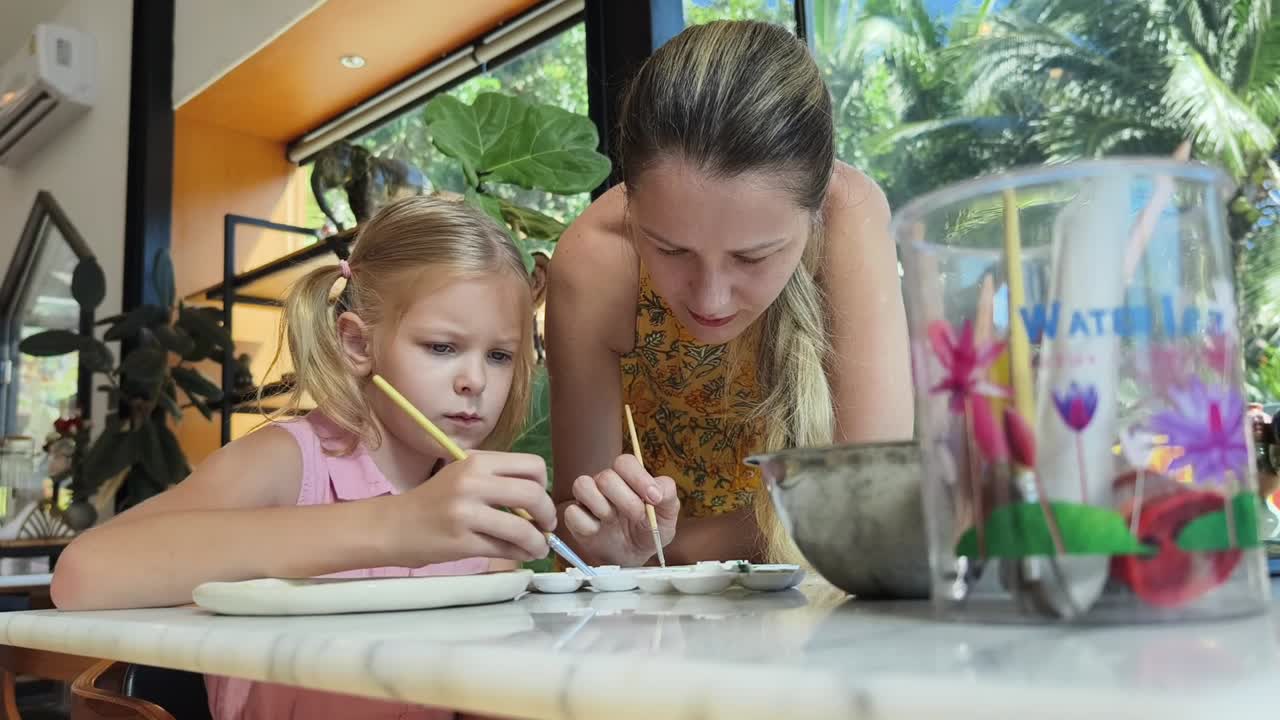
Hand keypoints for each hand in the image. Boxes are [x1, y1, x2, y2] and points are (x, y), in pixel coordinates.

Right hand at [386, 451, 555, 566]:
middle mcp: (472, 483)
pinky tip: (520, 554)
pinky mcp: (461, 542)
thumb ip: (497, 479)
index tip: (539, 499)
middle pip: (533, 494)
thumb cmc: (433, 501)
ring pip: (522, 528)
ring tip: (537, 547)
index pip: (532, 465)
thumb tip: (538, 499)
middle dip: (547, 514)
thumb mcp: (462, 475)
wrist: (393, 526)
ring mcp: (466, 514)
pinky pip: (504, 550)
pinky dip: (520, 554)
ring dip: (537, 542)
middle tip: (546, 526)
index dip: (544, 484)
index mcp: (476, 462)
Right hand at [562, 454, 678, 566]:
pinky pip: (572, 512)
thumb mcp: (667, 515)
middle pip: (606, 477)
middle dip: (626, 500)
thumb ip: (668, 495)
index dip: (638, 477)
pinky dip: (587, 524)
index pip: (625, 462)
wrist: (633, 557)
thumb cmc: (649, 531)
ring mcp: (587, 499)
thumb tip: (657, 491)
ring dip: (602, 507)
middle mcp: (605, 482)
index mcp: (627, 477)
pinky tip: (598, 531)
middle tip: (637, 516)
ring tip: (613, 521)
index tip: (653, 498)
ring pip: (582, 485)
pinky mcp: (575, 517)